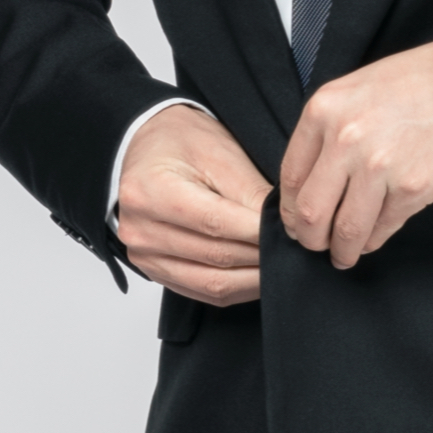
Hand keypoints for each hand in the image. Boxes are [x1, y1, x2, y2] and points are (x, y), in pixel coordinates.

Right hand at [117, 105, 271, 305]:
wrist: (149, 145)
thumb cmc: (182, 141)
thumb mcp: (218, 152)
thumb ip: (249, 191)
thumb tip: (281, 225)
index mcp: (150, 192)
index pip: (215, 222)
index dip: (257, 231)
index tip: (288, 231)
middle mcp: (139, 230)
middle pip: (215, 256)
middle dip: (260, 255)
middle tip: (292, 249)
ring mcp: (144, 256)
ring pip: (210, 283)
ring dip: (252, 279)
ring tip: (281, 265)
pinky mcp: (154, 271)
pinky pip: (201, 291)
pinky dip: (235, 288)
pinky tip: (257, 276)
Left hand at [280, 39, 432, 269]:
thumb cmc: (414, 82)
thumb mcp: (356, 90)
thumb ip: (329, 129)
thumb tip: (311, 181)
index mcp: (325, 109)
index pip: (291, 176)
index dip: (291, 209)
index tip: (296, 221)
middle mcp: (346, 138)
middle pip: (311, 212)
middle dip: (310, 239)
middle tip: (316, 244)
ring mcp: (378, 166)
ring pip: (345, 231)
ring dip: (341, 250)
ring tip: (343, 253)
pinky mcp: (411, 188)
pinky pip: (381, 230)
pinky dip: (372, 241)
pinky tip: (370, 240)